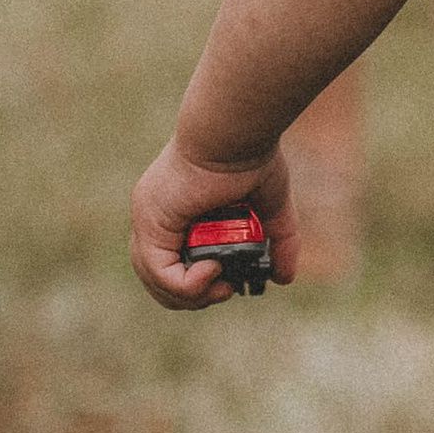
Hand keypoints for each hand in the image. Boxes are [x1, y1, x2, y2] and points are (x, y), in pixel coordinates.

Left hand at [130, 135, 297, 309]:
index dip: (196, 285)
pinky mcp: (151, 223)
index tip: (228, 281)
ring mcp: (149, 220)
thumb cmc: (251, 157)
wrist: (235, 135)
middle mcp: (156, 217)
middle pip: (157, 279)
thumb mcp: (271, 208)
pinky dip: (187, 284)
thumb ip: (278, 242)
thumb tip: (284, 278)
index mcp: (176, 212)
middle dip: (193, 297)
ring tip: (221, 285)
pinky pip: (159, 271)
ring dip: (191, 295)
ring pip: (154, 280)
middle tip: (225, 290)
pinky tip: (212, 272)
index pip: (170, 263)